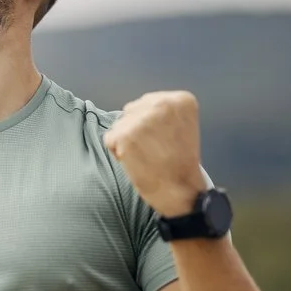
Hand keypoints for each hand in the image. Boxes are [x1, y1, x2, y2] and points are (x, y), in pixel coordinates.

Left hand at [103, 91, 207, 216]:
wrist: (179, 189)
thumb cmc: (179, 161)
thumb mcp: (180, 126)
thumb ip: (161, 112)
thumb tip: (132, 109)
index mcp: (180, 100)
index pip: (147, 103)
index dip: (150, 124)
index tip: (165, 139)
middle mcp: (162, 104)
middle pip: (131, 111)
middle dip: (136, 130)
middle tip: (155, 149)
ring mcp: (142, 119)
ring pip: (120, 124)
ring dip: (126, 141)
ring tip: (147, 156)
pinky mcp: (125, 135)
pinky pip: (110, 139)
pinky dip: (118, 152)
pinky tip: (136, 161)